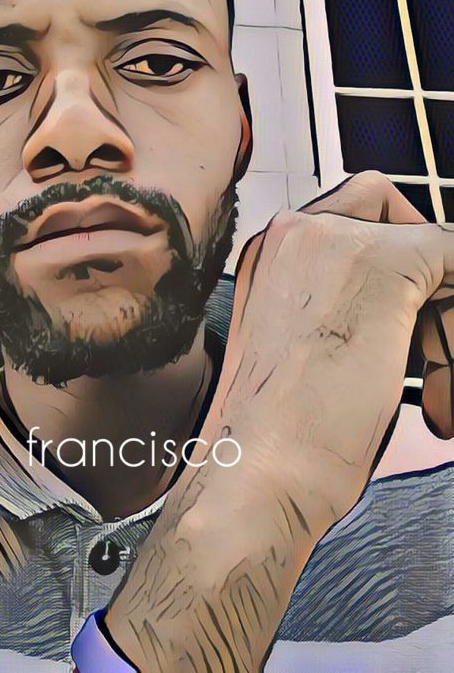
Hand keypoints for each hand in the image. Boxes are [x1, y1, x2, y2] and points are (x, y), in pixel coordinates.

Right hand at [107, 171, 453, 671]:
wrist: (254, 469)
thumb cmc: (273, 436)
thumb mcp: (297, 352)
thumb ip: (336, 309)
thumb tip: (400, 308)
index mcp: (268, 255)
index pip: (348, 224)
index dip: (386, 265)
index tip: (406, 323)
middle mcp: (293, 232)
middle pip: (388, 219)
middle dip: (423, 280)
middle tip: (431, 356)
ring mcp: (336, 240)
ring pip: (431, 246)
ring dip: (445, 317)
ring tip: (439, 397)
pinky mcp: (386, 264)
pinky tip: (442, 389)